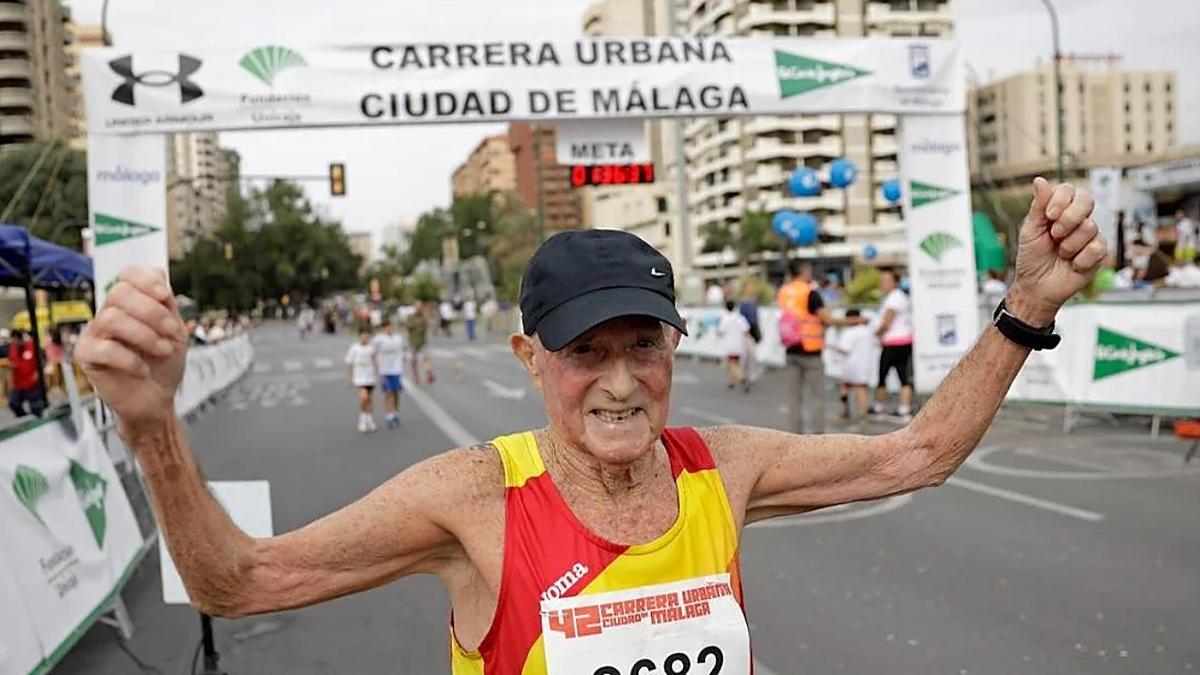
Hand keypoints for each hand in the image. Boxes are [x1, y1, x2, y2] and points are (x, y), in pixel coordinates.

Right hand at [76, 267, 187, 431]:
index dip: (145, 279)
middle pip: (118, 293)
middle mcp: (110, 313)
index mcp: (132, 303)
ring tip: (161, 351)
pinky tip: (142, 369)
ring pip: (111, 318)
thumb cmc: (164, 364)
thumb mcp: (176, 331)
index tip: (164, 295)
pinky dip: (131, 360)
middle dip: (152, 312)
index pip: (128, 275)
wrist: (158, 398)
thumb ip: (168, 306)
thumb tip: (159, 281)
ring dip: (145, 336)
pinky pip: (104, 349)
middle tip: (171, 332)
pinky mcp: (87, 356)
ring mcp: (96, 333)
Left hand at [1010, 177, 1107, 325]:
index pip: (1069, 190)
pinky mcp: (1098, 252)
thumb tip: (1040, 180)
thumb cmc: (1031, 258)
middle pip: (1087, 200)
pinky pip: (1097, 248)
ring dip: (1069, 244)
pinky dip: (1079, 259)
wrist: (1037, 287)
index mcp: (1059, 210)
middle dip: (1069, 218)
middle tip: (1055, 234)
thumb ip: (1038, 206)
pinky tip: (1072, 264)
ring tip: (1060, 254)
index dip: (1061, 200)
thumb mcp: (1030, 230)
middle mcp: (1076, 219)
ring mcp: (1089, 235)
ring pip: (1090, 227)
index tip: (1049, 216)